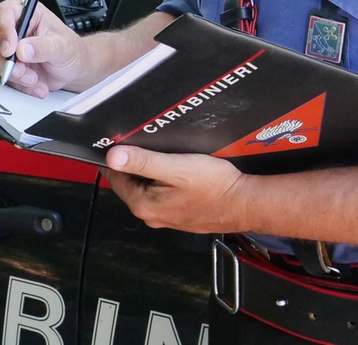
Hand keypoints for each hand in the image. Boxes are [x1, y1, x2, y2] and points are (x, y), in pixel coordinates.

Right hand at [0, 0, 91, 96]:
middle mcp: (12, 26)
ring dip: (11, 73)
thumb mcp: (63, 48)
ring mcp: (6, 45)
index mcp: (26, 12)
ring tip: (34, 79)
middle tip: (20, 70)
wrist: (72, 70)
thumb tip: (23, 49)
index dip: (3, 30)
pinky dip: (16, 83)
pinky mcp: (5, 62)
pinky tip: (34, 84)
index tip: (10, 50)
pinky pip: (0, 73)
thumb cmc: (70, 51)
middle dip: (2, 57)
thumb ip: (44, 47)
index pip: (3, 13)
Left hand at [105, 145, 250, 233]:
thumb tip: (112, 157)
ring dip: (150, 172)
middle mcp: (150, 216)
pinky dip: (164, 182)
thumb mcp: (176, 167)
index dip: (117, 157)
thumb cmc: (213, 185)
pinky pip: (162, 194)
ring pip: (146, 188)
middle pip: (129, 183)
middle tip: (146, 142)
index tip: (123, 139)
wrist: (245, 204)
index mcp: (142, 205)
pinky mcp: (179, 216)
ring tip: (164, 154)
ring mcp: (165, 218)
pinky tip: (177, 170)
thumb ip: (143, 161)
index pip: (115, 177)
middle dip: (134, 164)